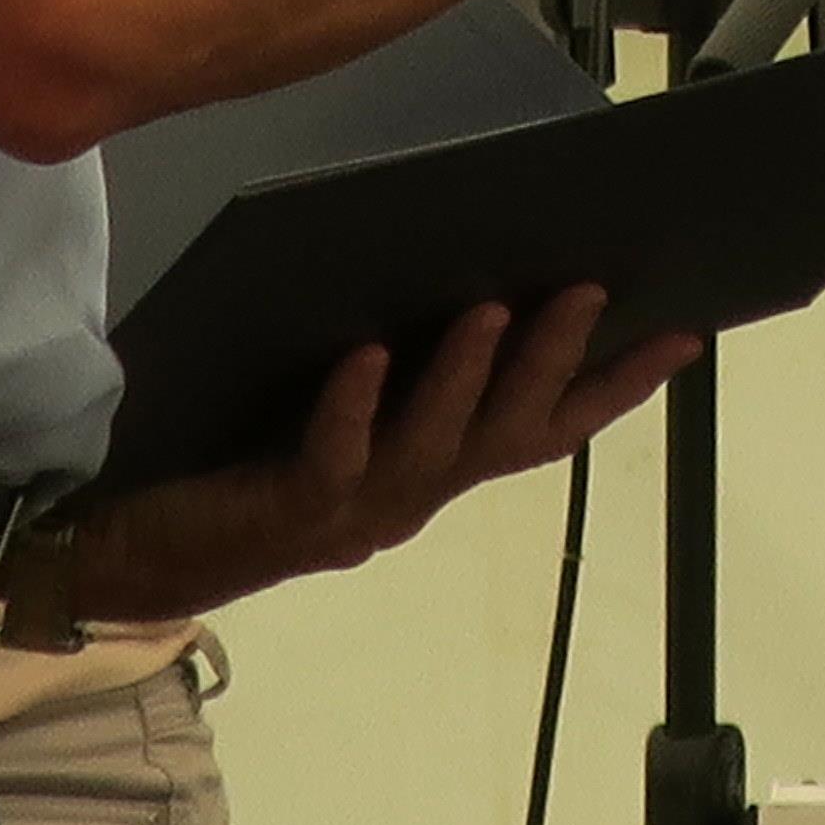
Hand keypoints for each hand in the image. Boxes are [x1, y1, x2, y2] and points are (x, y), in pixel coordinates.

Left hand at [71, 291, 692, 622]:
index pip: (546, 431)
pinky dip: (356, 405)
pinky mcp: (292, 509)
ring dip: (470, 377)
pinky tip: (368, 356)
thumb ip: (403, 370)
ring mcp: (357, 510)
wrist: (144, 552)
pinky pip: (334, 455)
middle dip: (554, 362)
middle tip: (590, 288)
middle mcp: (412, 497)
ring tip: (498, 308)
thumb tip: (466, 271)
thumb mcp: (345, 414)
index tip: (680, 335)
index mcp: (435, 472)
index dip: (614, 388)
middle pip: (505, 435)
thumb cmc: (247, 469)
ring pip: (434, 446)